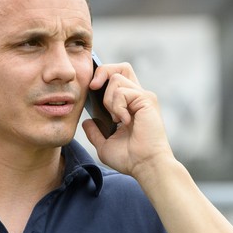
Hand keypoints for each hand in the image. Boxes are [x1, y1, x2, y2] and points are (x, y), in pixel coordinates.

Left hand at [81, 62, 174, 178]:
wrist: (145, 166)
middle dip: (103, 72)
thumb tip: (86, 121)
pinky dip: (117, 106)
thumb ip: (95, 133)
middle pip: (121, 67)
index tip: (90, 88)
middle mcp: (138, 98)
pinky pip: (122, 91)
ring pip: (116, 78)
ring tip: (116, 119)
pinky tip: (124, 121)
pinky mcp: (146, 99)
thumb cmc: (130, 159)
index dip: (103, 77)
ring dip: (109, 99)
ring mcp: (143, 97)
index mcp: (130, 106)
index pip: (117, 77)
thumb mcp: (105, 145)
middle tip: (93, 88)